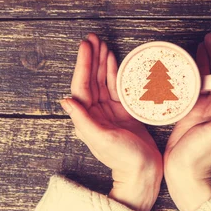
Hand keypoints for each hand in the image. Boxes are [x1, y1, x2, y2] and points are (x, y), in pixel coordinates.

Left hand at [60, 34, 162, 210]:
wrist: (144, 172)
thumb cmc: (124, 159)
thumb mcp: (102, 140)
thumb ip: (84, 121)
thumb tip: (66, 101)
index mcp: (87, 118)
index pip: (82, 86)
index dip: (84, 64)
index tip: (86, 46)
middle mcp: (95, 113)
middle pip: (91, 79)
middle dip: (92, 58)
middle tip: (93, 38)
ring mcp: (109, 111)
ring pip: (103, 81)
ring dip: (102, 62)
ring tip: (103, 43)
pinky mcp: (123, 112)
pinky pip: (116, 87)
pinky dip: (114, 73)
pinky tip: (114, 60)